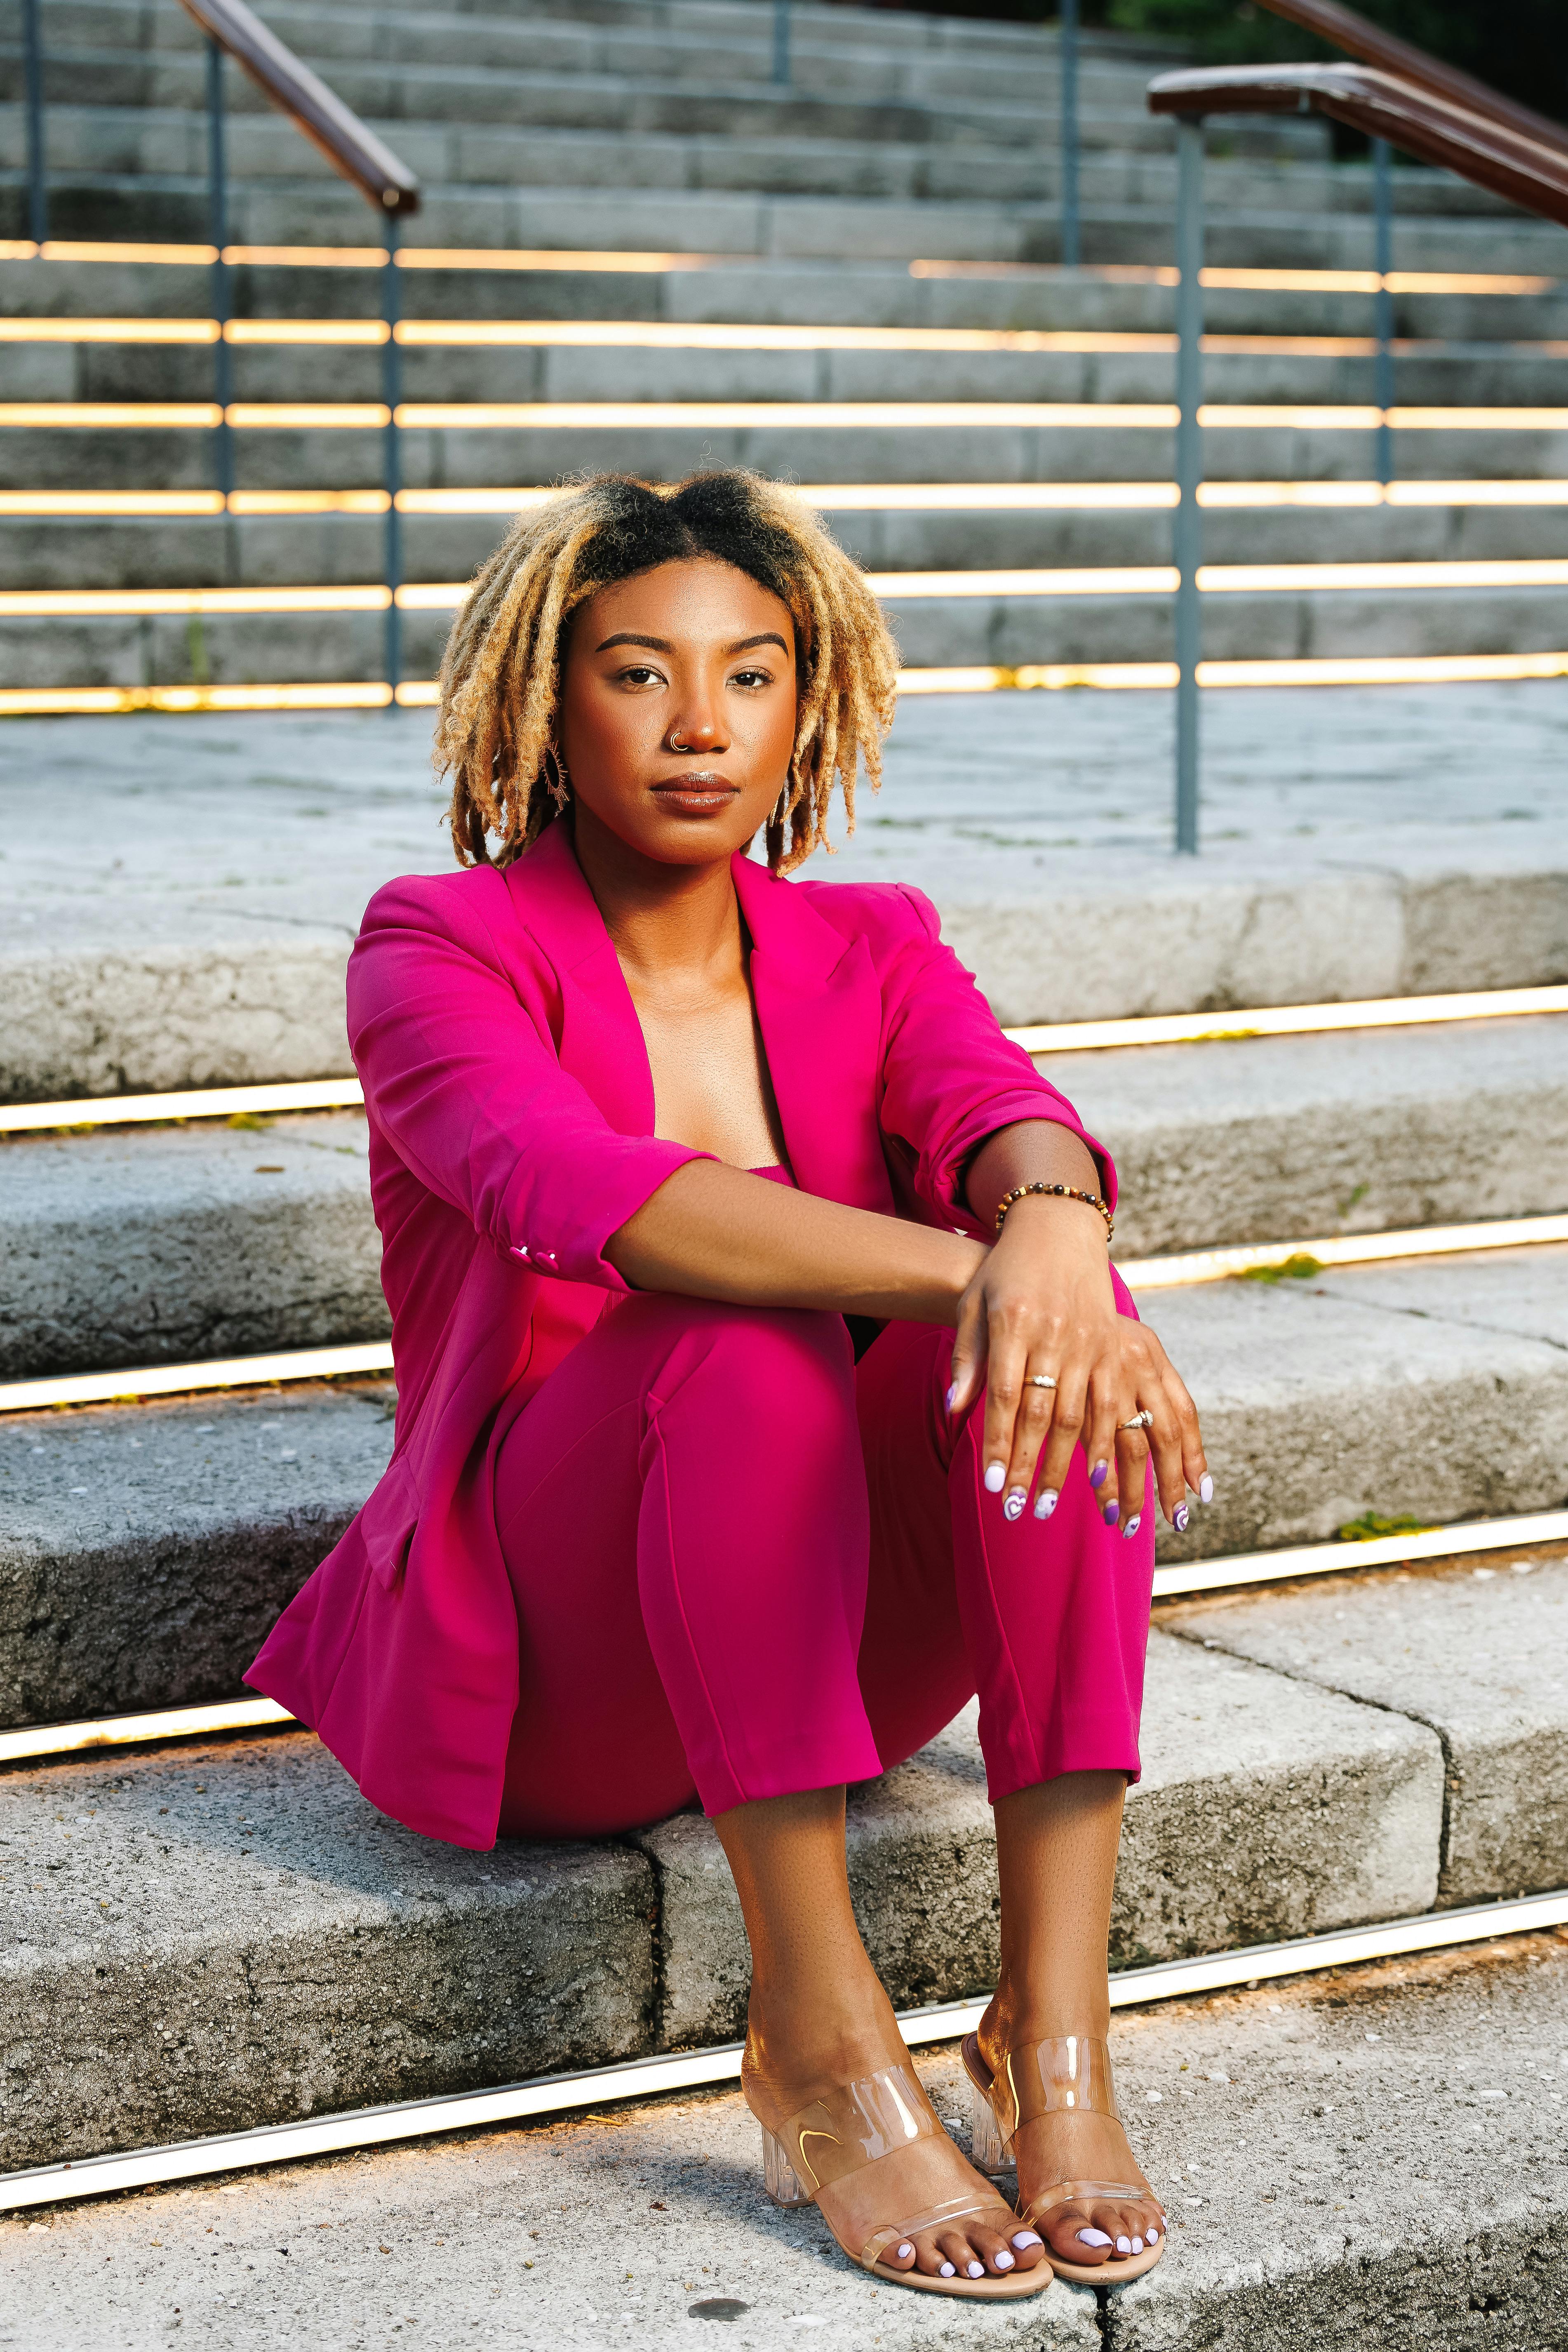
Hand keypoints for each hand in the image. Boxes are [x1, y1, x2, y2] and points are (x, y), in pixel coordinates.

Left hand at [946, 1197, 1208, 1531]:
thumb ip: (966, 1357)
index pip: (1005, 1394)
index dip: (999, 1443)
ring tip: (1067, 1510)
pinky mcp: (1124, 1344)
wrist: (1056, 1231)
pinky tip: (1111, 1479)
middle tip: (1021, 1510)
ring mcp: (1096, 1340)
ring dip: (1078, 1469)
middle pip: (1045, 1413)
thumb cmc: (1005, 1275)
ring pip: (1087, 1416)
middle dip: (1033, 1467)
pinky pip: (1124, 1403)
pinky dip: (1122, 1444)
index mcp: (1016, 1321)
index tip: (994, 1487)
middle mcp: (1059, 1334)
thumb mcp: (974, 1305)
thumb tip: (954, 1409)